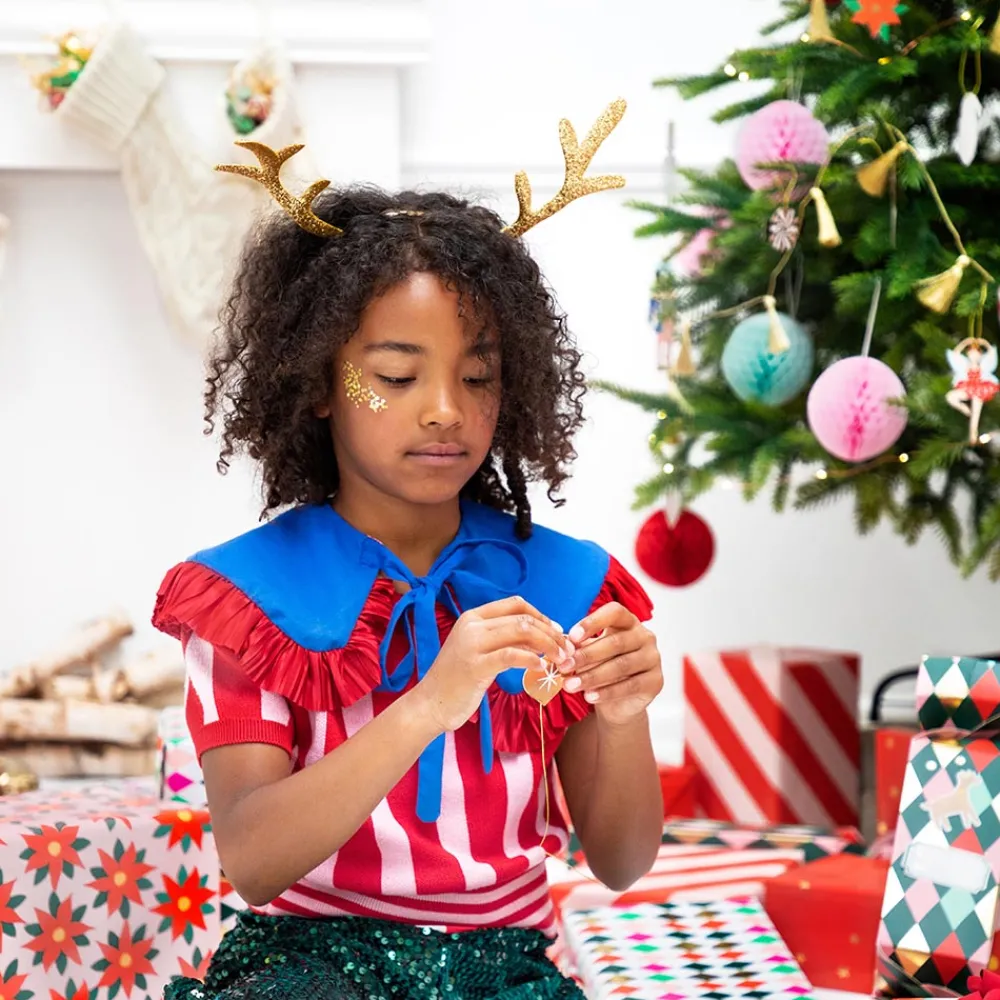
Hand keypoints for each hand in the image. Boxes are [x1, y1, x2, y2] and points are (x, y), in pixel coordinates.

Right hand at [413, 596, 569, 734]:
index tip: (557, 632)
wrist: (430, 704)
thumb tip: (542, 636)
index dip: (541, 615)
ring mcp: (472, 644)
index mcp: (473, 617)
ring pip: (521, 632)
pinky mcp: (475, 665)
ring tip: (561, 660)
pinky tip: (542, 668)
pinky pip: (512, 656)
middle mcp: (472, 625)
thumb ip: (505, 640)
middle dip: (551, 633)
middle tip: (567, 650)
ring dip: (548, 645)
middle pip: (523, 618)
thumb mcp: (481, 652)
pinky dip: (532, 660)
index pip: (515, 604)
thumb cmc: (458, 680)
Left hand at [560, 603, 661, 726]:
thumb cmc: (602, 667)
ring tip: (570, 685)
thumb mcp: (590, 654)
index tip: (571, 637)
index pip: (615, 612)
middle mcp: (644, 636)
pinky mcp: (656, 681)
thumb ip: (580, 648)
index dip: (593, 622)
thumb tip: (564, 649)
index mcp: (628, 622)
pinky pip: (630, 686)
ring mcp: (653, 658)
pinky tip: (589, 696)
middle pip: (616, 642)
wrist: (620, 702)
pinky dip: (606, 692)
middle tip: (565, 666)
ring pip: (621, 665)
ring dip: (592, 676)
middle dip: (587, 655)